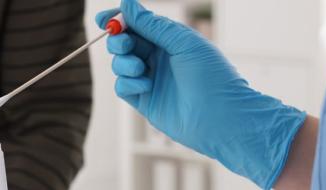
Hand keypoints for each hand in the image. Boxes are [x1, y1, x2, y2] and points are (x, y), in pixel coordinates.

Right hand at [96, 0, 306, 188]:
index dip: (118, 20)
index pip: (138, 24)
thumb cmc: (213, 77)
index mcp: (170, 40)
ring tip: (140, 69)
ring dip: (124, 62)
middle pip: (124, 42)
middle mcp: (158, 58)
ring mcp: (150, 79)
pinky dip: (127, 82)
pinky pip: (122, 86)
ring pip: (120, 64)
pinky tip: (145, 85)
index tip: (103, 19)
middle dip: (119, 40)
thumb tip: (127, 4)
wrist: (223, 119)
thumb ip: (152, 25)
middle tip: (127, 45)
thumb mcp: (183, 42)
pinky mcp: (144, 100)